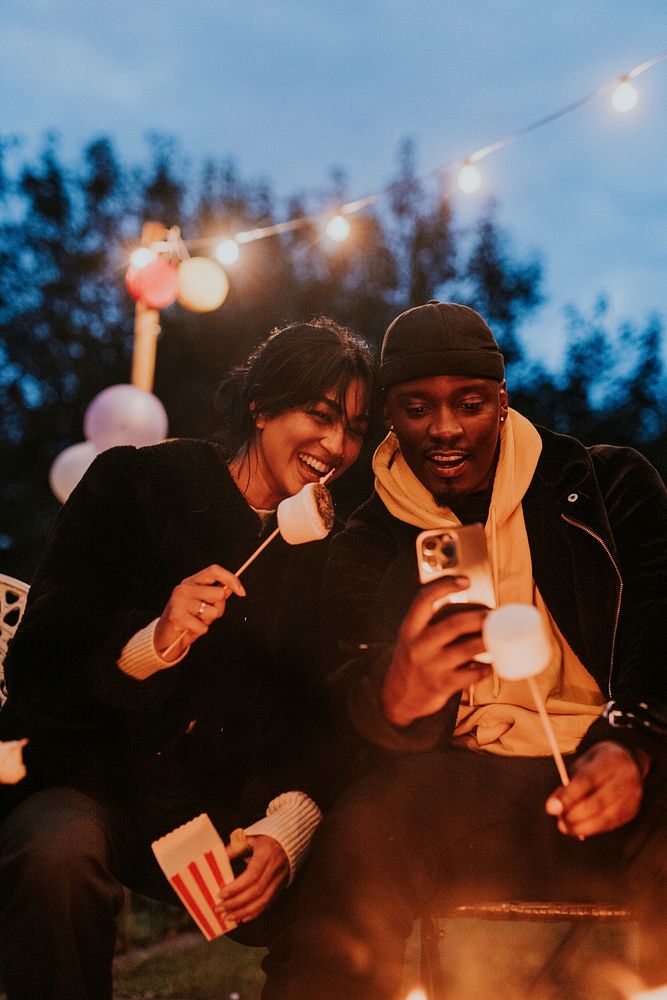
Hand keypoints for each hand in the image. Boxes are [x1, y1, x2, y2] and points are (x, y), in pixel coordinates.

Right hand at [154, 563, 244, 659]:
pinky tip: (189, 629)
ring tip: (195, 621)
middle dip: (219, 608)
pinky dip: (199, 631)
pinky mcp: (177, 616)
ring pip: (213, 612)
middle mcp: (184, 588)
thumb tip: (234, 587)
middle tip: (205, 614)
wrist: (165, 637)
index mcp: (191, 581)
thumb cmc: (187, 619)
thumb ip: (216, 595)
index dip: (231, 579)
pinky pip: (203, 627)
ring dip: (208, 621)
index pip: (214, 571)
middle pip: (219, 594)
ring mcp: (179, 601)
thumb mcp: (203, 603)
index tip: (242, 592)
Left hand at [216, 835, 288, 923]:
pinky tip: (242, 918)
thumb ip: (234, 848)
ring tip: (227, 917)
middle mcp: (274, 869)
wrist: (289, 840)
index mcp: (266, 854)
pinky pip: (268, 904)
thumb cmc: (266, 838)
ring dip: (244, 912)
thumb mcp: (250, 838)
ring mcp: (279, 880)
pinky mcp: (280, 887)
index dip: (236, 887)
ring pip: (262, 901)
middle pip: (256, 891)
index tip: (221, 894)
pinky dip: (254, 913)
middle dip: (236, 903)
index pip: (252, 875)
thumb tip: (218, 860)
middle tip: (219, 909)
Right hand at [381, 575, 491, 726]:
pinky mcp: (442, 685)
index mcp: (410, 628)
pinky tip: (490, 665)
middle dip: (479, 618)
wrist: (397, 695)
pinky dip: (485, 669)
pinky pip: (471, 675)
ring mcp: (431, 666)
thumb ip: (432, 621)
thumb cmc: (413, 658)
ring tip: (499, 637)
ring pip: (467, 650)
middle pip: (453, 625)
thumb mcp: (412, 636)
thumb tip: (472, 608)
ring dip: (487, 641)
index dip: (445, 586)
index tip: (466, 581)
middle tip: (493, 615)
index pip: (424, 599)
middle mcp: (419, 645)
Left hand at [545, 741, 647, 837]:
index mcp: (610, 760)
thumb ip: (569, 782)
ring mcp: (632, 795)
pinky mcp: (632, 810)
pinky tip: (581, 828)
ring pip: (606, 817)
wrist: (630, 761)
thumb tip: (554, 805)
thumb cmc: (599, 763)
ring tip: (566, 827)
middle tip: (560, 821)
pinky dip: (594, 828)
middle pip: (598, 802)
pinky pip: (612, 824)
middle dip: (574, 815)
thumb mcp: (583, 763)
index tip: (551, 808)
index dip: (568, 796)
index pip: (587, 780)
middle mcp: (625, 778)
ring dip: (583, 826)